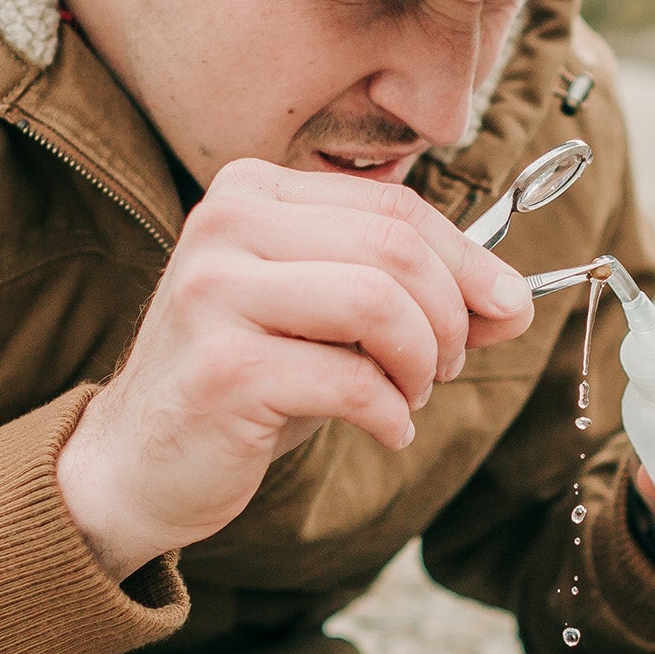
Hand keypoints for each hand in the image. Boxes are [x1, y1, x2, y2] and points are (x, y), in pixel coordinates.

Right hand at [56, 160, 535, 578]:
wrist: (139, 462)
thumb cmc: (247, 380)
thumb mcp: (331, 321)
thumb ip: (415, 297)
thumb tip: (515, 304)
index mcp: (250, 191)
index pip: (395, 207)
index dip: (468, 262)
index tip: (505, 312)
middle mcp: (223, 225)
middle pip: (394, 249)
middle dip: (448, 316)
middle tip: (444, 369)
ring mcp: (214, 294)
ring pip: (377, 305)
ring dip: (421, 362)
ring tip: (411, 396)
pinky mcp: (223, 369)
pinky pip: (351, 381)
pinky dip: (391, 414)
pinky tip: (386, 430)